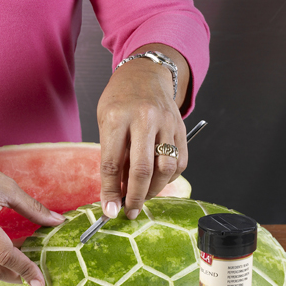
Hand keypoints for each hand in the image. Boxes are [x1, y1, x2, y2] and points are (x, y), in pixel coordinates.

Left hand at [96, 45, 189, 219]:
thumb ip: (111, 156)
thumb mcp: (105, 123)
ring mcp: (166, 123)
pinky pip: (180, 161)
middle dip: (135, 197)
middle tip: (129, 212)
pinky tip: (157, 181)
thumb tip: (115, 194)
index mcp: (117, 118)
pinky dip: (169, 178)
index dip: (110, 192)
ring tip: (142, 197)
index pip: (112, 164)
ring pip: (166, 168)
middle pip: (142, 170)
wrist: (145, 74)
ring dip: (154, 190)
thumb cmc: (119, 101)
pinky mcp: (181, 128)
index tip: (109, 211)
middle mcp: (144, 119)